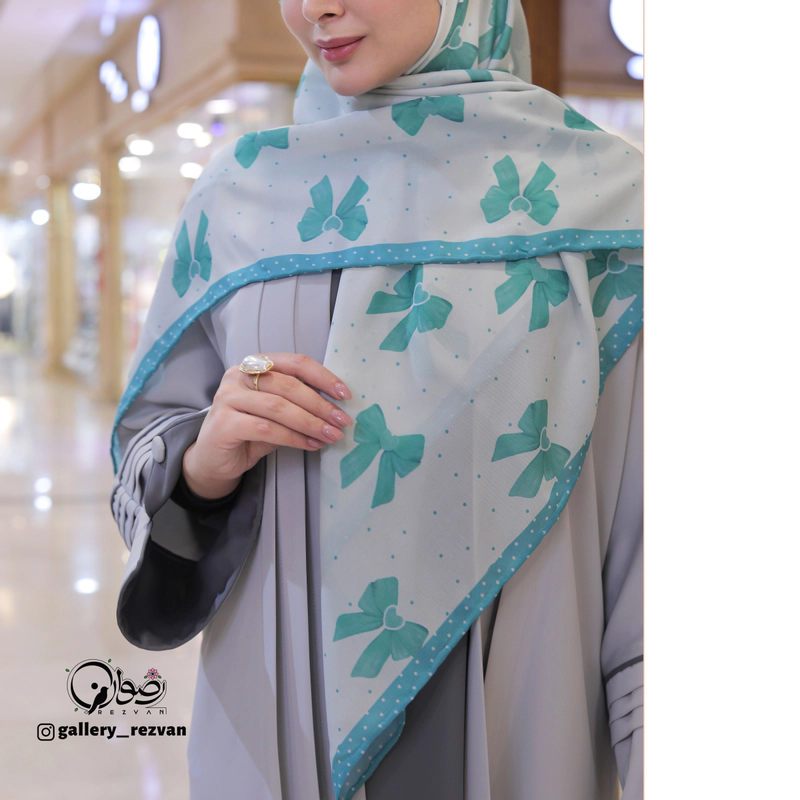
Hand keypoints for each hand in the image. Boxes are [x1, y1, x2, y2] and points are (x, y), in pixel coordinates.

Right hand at [182, 353, 352, 498]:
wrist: (213, 459)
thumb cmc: (249, 431)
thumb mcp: (276, 413)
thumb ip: (298, 404)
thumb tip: (336, 409)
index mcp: (255, 365)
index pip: (295, 363)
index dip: (323, 376)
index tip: (345, 394)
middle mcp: (238, 375)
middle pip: (288, 385)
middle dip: (320, 405)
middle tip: (342, 421)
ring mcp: (228, 398)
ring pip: (278, 407)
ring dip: (310, 423)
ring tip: (331, 435)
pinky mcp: (224, 423)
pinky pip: (267, 429)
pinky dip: (293, 438)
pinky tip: (310, 445)